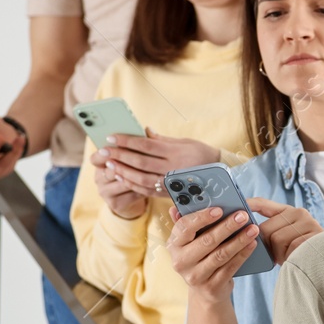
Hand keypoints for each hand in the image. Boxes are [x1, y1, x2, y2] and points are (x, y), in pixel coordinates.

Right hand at [89, 141, 151, 218]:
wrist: (131, 196)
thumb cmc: (133, 169)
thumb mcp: (132, 156)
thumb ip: (137, 144)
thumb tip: (148, 130)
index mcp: (99, 164)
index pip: (96, 158)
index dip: (105, 152)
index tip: (114, 142)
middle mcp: (99, 178)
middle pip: (111, 169)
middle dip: (126, 161)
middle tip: (142, 154)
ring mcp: (106, 192)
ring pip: (122, 181)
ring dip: (137, 174)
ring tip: (153, 167)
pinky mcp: (115, 204)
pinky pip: (132, 194)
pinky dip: (144, 186)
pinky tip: (154, 181)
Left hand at [94, 129, 220, 195]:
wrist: (219, 176)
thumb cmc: (201, 154)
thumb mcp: (185, 142)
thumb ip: (162, 139)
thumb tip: (143, 131)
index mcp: (175, 152)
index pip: (145, 145)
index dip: (126, 141)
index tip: (111, 137)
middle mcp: (172, 168)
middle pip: (140, 162)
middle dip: (119, 155)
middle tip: (103, 151)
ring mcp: (170, 182)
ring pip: (140, 178)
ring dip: (122, 171)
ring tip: (109, 164)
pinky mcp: (169, 193)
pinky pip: (146, 190)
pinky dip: (132, 184)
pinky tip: (121, 177)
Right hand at [166, 204, 259, 301]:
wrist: (205, 291)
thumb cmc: (199, 257)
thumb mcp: (190, 242)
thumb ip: (186, 224)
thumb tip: (175, 207)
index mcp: (174, 245)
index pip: (184, 227)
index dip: (202, 217)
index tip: (219, 209)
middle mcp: (181, 261)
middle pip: (206, 241)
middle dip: (227, 226)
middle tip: (243, 215)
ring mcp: (195, 276)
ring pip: (221, 254)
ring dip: (239, 240)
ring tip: (253, 229)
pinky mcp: (211, 286)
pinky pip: (230, 268)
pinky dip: (243, 254)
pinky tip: (252, 244)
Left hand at [246, 197, 323, 264]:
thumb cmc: (298, 254)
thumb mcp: (283, 240)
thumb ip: (269, 231)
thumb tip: (244, 230)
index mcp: (290, 212)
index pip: (263, 204)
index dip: (247, 205)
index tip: (234, 207)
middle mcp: (300, 213)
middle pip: (266, 227)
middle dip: (266, 245)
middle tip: (277, 253)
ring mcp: (308, 223)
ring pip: (276, 238)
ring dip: (278, 254)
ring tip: (289, 256)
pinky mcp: (313, 236)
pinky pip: (289, 247)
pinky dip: (290, 257)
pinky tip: (297, 258)